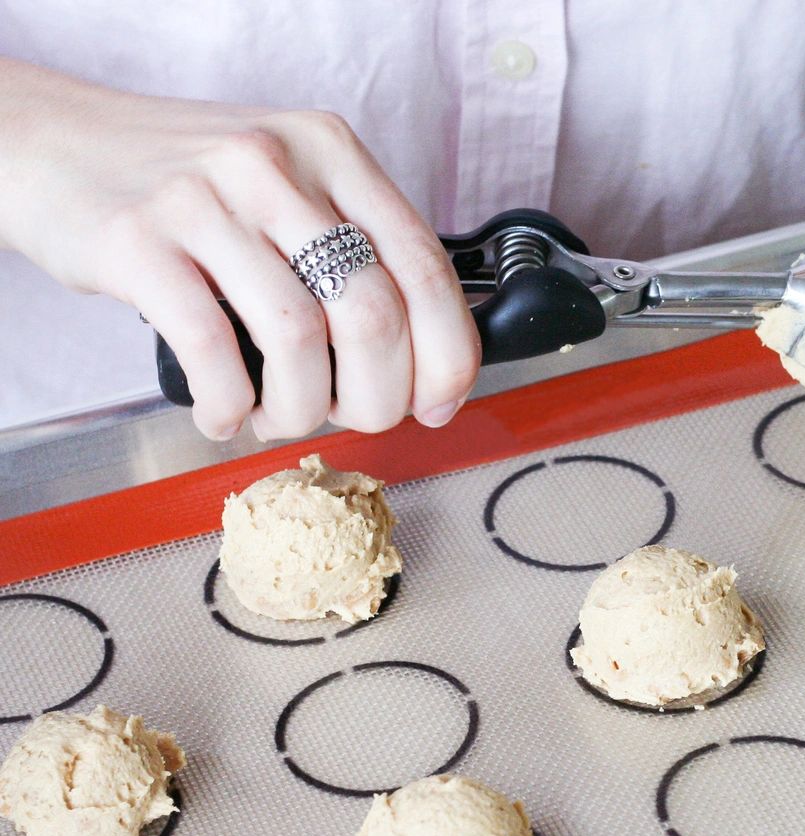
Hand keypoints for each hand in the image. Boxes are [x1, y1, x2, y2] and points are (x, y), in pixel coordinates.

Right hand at [0, 59, 479, 439]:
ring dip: (299, 409)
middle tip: (350, 418)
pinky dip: (229, 404)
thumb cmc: (189, 187)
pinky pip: (212, 348)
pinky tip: (224, 412)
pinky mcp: (138, 240)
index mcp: (332, 152)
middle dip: (377, 397)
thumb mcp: (288, 187)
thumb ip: (355, 252)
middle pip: (373, 314)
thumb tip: (424, 367)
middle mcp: (276, 164)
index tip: (438, 403)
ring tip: (277, 416)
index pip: (426, 268)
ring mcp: (204, 198)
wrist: (54, 143)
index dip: (446, 356)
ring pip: (298, 339)